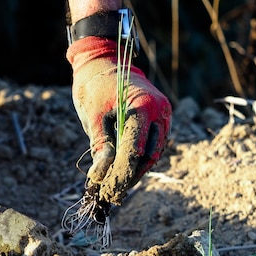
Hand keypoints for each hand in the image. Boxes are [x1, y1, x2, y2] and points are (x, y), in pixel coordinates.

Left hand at [67, 36, 170, 204]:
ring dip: (134, 173)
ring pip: (152, 154)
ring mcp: (163, 115)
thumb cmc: (94, 85)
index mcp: (144, 107)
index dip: (120, 175)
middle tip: (108, 195)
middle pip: (148, 157)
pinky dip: (137, 161)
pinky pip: (151, 145)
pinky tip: (121, 173)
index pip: (135, 152)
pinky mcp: (159, 119)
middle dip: (128, 178)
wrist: (103, 60)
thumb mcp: (93, 117)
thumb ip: (100, 147)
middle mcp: (160, 112)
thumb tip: (101, 177)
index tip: (105, 192)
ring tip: (113, 188)